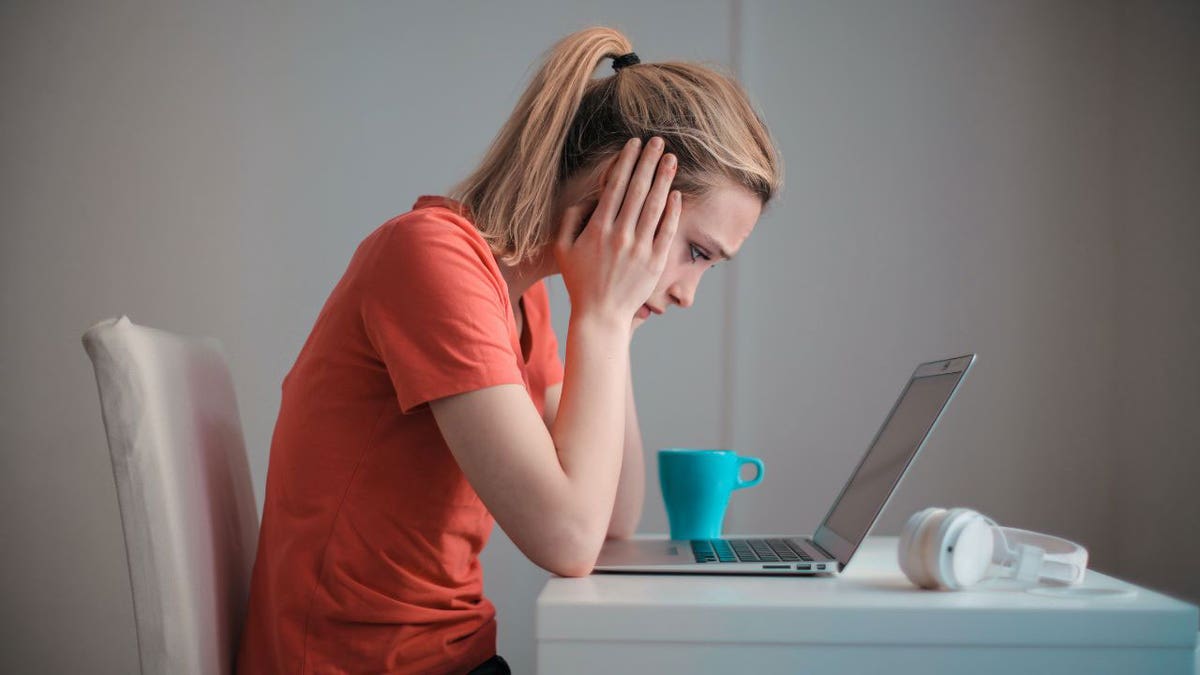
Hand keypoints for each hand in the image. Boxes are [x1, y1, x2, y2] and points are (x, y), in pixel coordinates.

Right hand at [555, 137, 680, 325]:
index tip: (634, 144)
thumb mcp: (563, 248)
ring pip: (654, 206)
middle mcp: (620, 235)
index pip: (615, 186)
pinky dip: (672, 211)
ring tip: (671, 159)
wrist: (600, 315)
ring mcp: (640, 249)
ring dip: (664, 179)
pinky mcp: (655, 262)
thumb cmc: (579, 281)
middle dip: (648, 162)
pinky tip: (677, 193)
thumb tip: (587, 198)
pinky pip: (667, 231)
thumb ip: (570, 219)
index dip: (626, 162)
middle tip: (658, 141)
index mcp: (598, 229)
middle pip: (637, 190)